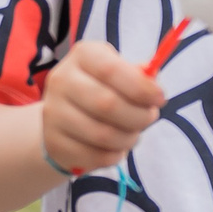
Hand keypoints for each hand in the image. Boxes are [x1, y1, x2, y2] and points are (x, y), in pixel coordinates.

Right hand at [41, 40, 165, 173]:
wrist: (66, 117)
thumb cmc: (105, 88)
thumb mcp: (122, 73)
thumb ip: (139, 75)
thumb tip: (152, 79)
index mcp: (83, 55)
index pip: (110, 70)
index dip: (141, 87)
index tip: (160, 99)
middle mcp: (61, 80)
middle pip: (106, 104)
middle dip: (139, 116)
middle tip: (150, 118)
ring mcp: (53, 112)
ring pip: (102, 134)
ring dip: (129, 138)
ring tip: (134, 133)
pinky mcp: (53, 142)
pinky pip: (94, 156)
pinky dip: (114, 155)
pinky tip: (117, 147)